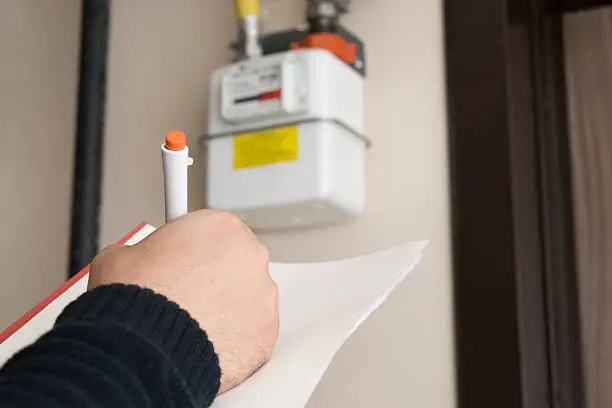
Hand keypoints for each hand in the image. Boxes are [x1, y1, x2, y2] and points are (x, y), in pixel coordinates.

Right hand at [88, 210, 278, 392]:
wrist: (146, 350)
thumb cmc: (136, 301)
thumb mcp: (119, 256)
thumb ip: (140, 250)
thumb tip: (135, 260)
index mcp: (221, 226)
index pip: (213, 232)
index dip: (194, 250)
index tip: (185, 261)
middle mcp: (250, 255)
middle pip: (236, 262)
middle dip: (215, 277)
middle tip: (186, 295)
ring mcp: (263, 294)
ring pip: (247, 298)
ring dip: (227, 307)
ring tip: (193, 323)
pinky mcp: (267, 330)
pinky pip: (252, 331)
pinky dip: (234, 337)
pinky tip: (207, 342)